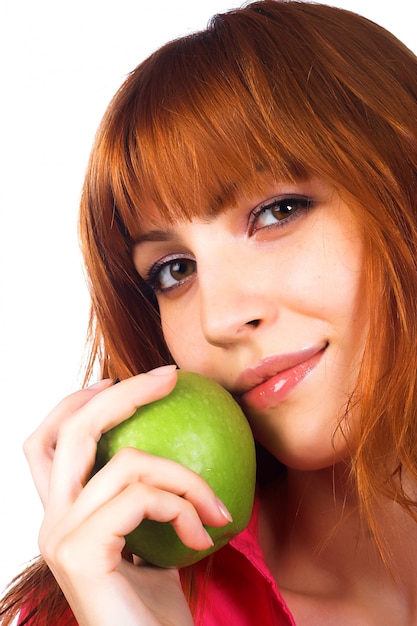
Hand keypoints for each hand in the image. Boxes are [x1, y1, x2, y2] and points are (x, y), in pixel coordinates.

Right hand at [24, 367, 228, 625]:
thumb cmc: (158, 608)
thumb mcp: (155, 537)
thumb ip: (152, 497)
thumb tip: (182, 443)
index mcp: (65, 514)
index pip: (46, 443)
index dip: (74, 403)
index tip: (116, 382)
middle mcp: (51, 521)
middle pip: (69, 432)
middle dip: (122, 395)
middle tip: (169, 377)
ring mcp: (60, 536)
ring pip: (125, 463)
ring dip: (186, 477)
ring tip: (218, 509)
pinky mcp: (78, 552)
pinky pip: (142, 496)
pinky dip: (184, 504)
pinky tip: (203, 535)